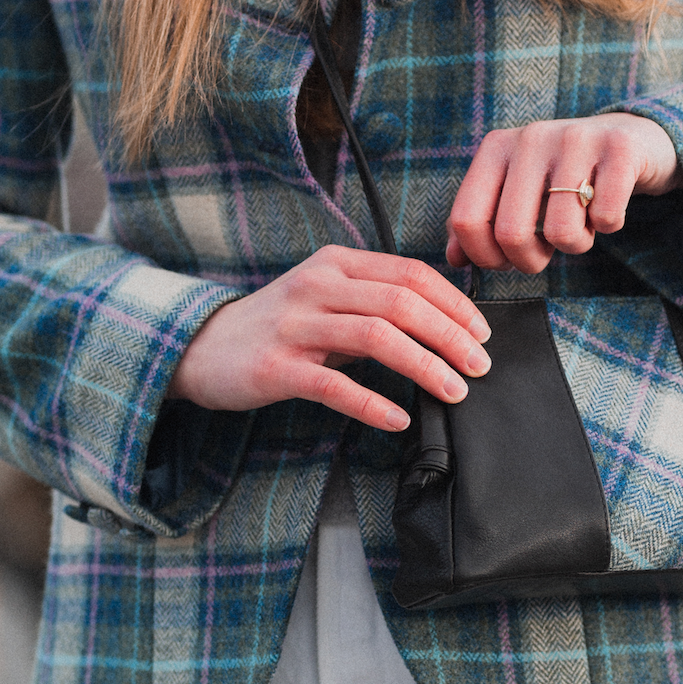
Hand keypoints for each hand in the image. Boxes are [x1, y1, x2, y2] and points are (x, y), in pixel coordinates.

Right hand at [167, 245, 491, 432]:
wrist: (200, 348)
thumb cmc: (276, 327)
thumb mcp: (326, 299)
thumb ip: (373, 304)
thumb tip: (441, 324)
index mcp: (336, 264)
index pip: (410, 273)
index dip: (454, 303)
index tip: (481, 333)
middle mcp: (316, 286)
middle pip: (401, 302)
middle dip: (450, 335)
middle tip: (478, 366)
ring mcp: (294, 326)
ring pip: (376, 337)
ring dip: (424, 365)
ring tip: (452, 390)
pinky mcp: (275, 367)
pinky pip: (334, 386)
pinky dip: (372, 404)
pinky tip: (397, 419)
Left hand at [446, 114, 682, 274]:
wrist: (631, 139)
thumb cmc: (563, 176)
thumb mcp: (516, 192)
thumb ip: (480, 223)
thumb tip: (454, 260)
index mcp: (496, 147)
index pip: (467, 220)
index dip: (484, 257)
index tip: (505, 262)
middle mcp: (531, 137)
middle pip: (511, 233)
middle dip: (529, 261)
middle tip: (546, 252)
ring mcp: (576, 138)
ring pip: (561, 232)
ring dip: (575, 245)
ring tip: (581, 225)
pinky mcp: (620, 149)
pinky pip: (606, 219)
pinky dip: (608, 227)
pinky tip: (606, 208)